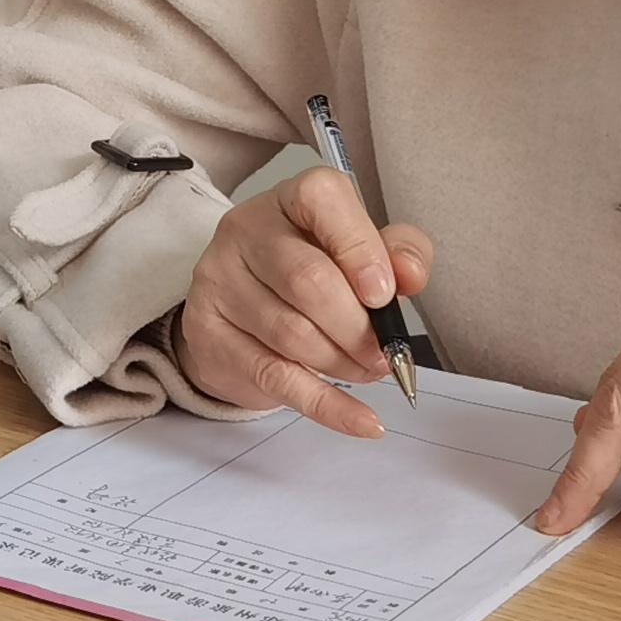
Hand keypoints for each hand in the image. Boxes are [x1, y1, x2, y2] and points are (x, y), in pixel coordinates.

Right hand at [174, 169, 434, 440]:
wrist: (237, 315)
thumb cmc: (309, 274)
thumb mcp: (360, 252)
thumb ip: (398, 253)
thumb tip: (410, 275)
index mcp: (289, 200)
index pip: (321, 199)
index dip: (359, 247)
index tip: (384, 294)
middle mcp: (245, 232)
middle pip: (307, 280)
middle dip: (358, 327)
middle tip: (385, 353)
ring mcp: (219, 282)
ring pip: (292, 334)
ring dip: (344, 364)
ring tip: (366, 370)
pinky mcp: (209, 334)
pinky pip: (277, 378)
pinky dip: (329, 406)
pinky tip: (363, 421)